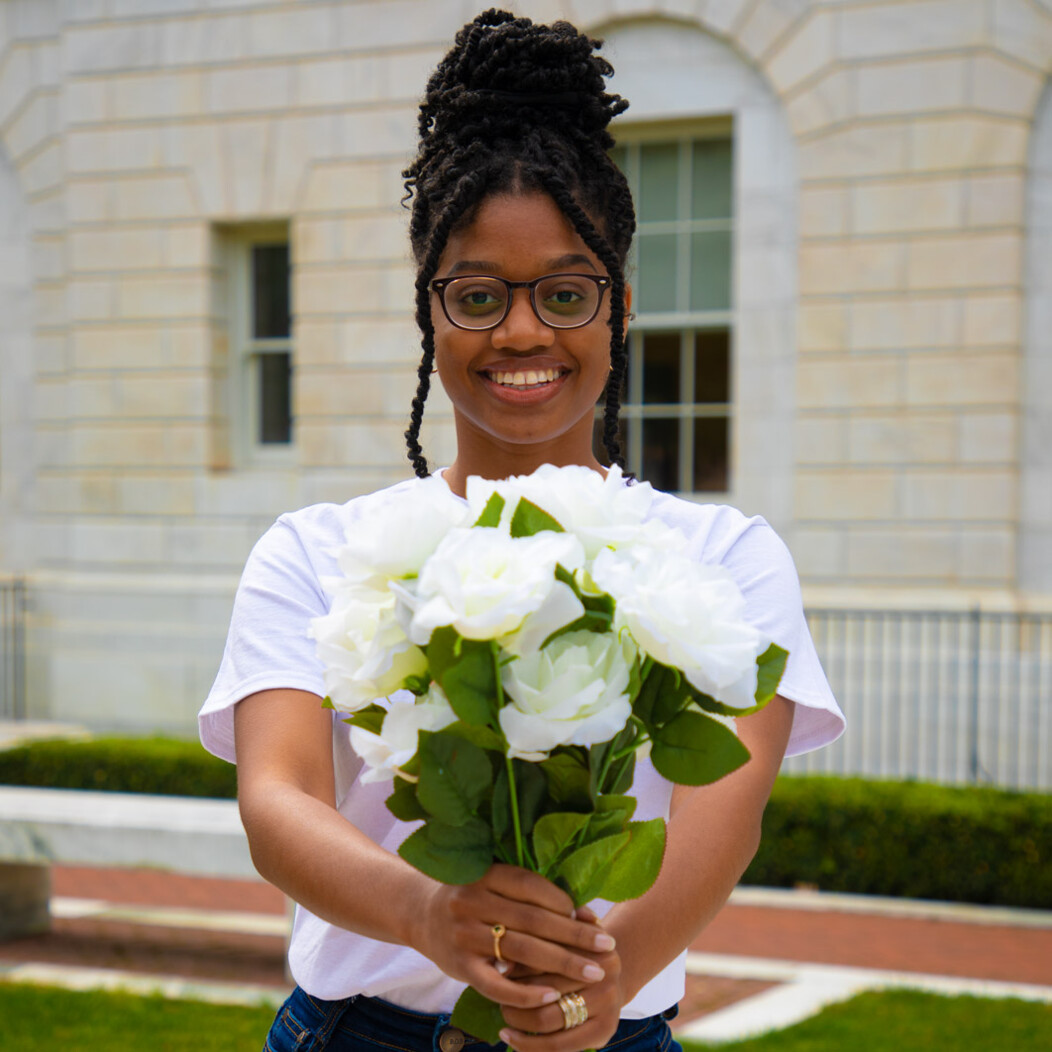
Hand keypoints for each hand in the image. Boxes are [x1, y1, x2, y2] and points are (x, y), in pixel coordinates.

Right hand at [411, 865, 615, 1010]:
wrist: (419, 913)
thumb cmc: (469, 895)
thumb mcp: (490, 881)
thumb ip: (526, 892)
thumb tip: (579, 909)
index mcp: (483, 874)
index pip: (531, 885)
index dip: (564, 901)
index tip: (591, 916)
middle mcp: (471, 902)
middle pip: (533, 920)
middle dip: (575, 934)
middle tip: (607, 946)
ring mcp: (464, 936)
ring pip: (521, 950)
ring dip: (563, 963)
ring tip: (594, 972)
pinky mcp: (460, 967)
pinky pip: (497, 985)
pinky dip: (526, 992)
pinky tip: (552, 996)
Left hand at [497, 912, 623, 1051]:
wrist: (611, 976)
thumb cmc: (576, 951)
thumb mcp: (563, 935)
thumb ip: (536, 940)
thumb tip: (501, 963)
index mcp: (593, 943)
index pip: (546, 955)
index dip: (518, 963)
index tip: (496, 968)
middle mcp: (604, 973)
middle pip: (546, 987)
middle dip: (516, 994)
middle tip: (497, 996)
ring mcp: (607, 1004)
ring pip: (549, 1019)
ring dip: (519, 1021)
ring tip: (504, 1018)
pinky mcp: (604, 1032)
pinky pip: (560, 1046)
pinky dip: (531, 1047)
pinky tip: (512, 1040)